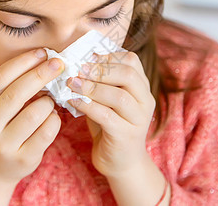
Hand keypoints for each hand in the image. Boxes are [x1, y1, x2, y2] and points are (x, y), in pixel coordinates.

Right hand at [0, 48, 64, 183]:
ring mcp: (4, 145)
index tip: (42, 52)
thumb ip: (10, 88)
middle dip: (41, 74)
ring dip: (49, 101)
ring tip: (49, 101)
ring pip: (36, 112)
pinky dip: (55, 119)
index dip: (23, 62)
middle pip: (17, 93)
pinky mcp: (23, 158)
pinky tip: (52, 117)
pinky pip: (47, 131)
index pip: (0, 78)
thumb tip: (43, 60)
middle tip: (58, 63)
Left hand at [67, 51, 155, 177]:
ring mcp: (138, 120)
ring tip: (71, 83)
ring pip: (118, 96)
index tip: (87, 57)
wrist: (121, 162)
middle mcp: (145, 101)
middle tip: (78, 68)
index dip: (108, 56)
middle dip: (100, 69)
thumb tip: (77, 61)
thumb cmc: (111, 125)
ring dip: (92, 87)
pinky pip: (106, 116)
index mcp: (142, 88)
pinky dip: (87, 106)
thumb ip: (101, 82)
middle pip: (128, 75)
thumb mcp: (108, 99)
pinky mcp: (126, 136)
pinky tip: (72, 101)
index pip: (132, 61)